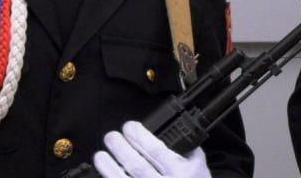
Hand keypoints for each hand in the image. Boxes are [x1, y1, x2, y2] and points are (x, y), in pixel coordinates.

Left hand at [92, 121, 211, 177]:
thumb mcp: (201, 170)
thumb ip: (189, 152)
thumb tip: (174, 133)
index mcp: (182, 173)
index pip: (156, 150)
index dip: (139, 136)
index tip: (129, 127)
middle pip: (137, 165)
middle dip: (120, 148)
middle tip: (111, 137)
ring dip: (109, 168)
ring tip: (100, 155)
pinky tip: (104, 176)